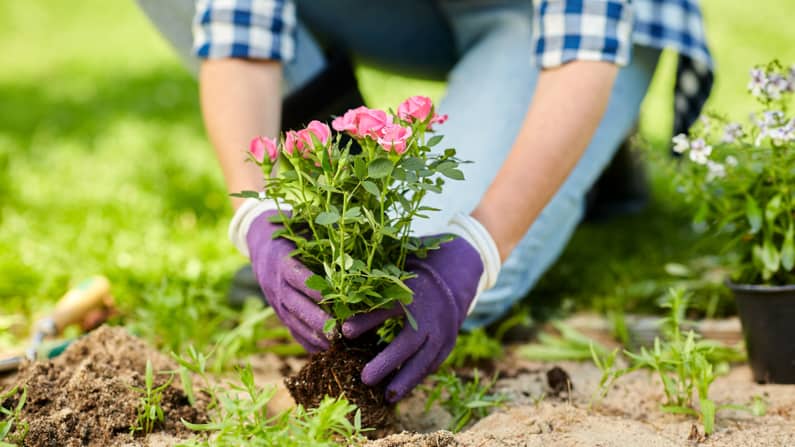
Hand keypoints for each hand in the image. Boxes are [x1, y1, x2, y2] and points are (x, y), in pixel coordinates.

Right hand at [246, 209, 331, 351]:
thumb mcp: (301, 227)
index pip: (298, 277)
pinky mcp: (279, 312)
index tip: (335, 299)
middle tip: (339, 332)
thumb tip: (352, 233)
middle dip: (318, 320)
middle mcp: (276, 283)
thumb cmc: (290, 230)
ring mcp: (275, 301)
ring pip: (294, 322)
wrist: (259, 241)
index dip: (315, 289)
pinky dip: (307, 342)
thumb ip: (322, 236)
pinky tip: (325, 352)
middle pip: (296, 305)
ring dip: (314, 336)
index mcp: (282, 260)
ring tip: (336, 347)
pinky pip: (292, 331)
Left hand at [341, 237, 483, 401]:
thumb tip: (338, 309)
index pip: (387, 308)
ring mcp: (442, 331)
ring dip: (405, 380)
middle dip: (387, 361)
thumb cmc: (410, 281)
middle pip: (408, 341)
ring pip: (424, 359)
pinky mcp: (448, 344)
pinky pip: (432, 365)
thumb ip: (369, 293)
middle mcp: (428, 313)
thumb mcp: (391, 280)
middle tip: (365, 378)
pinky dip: (415, 379)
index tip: (345, 331)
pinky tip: (398, 392)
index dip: (367, 320)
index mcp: (412, 292)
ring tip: (386, 397)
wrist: (450, 281)